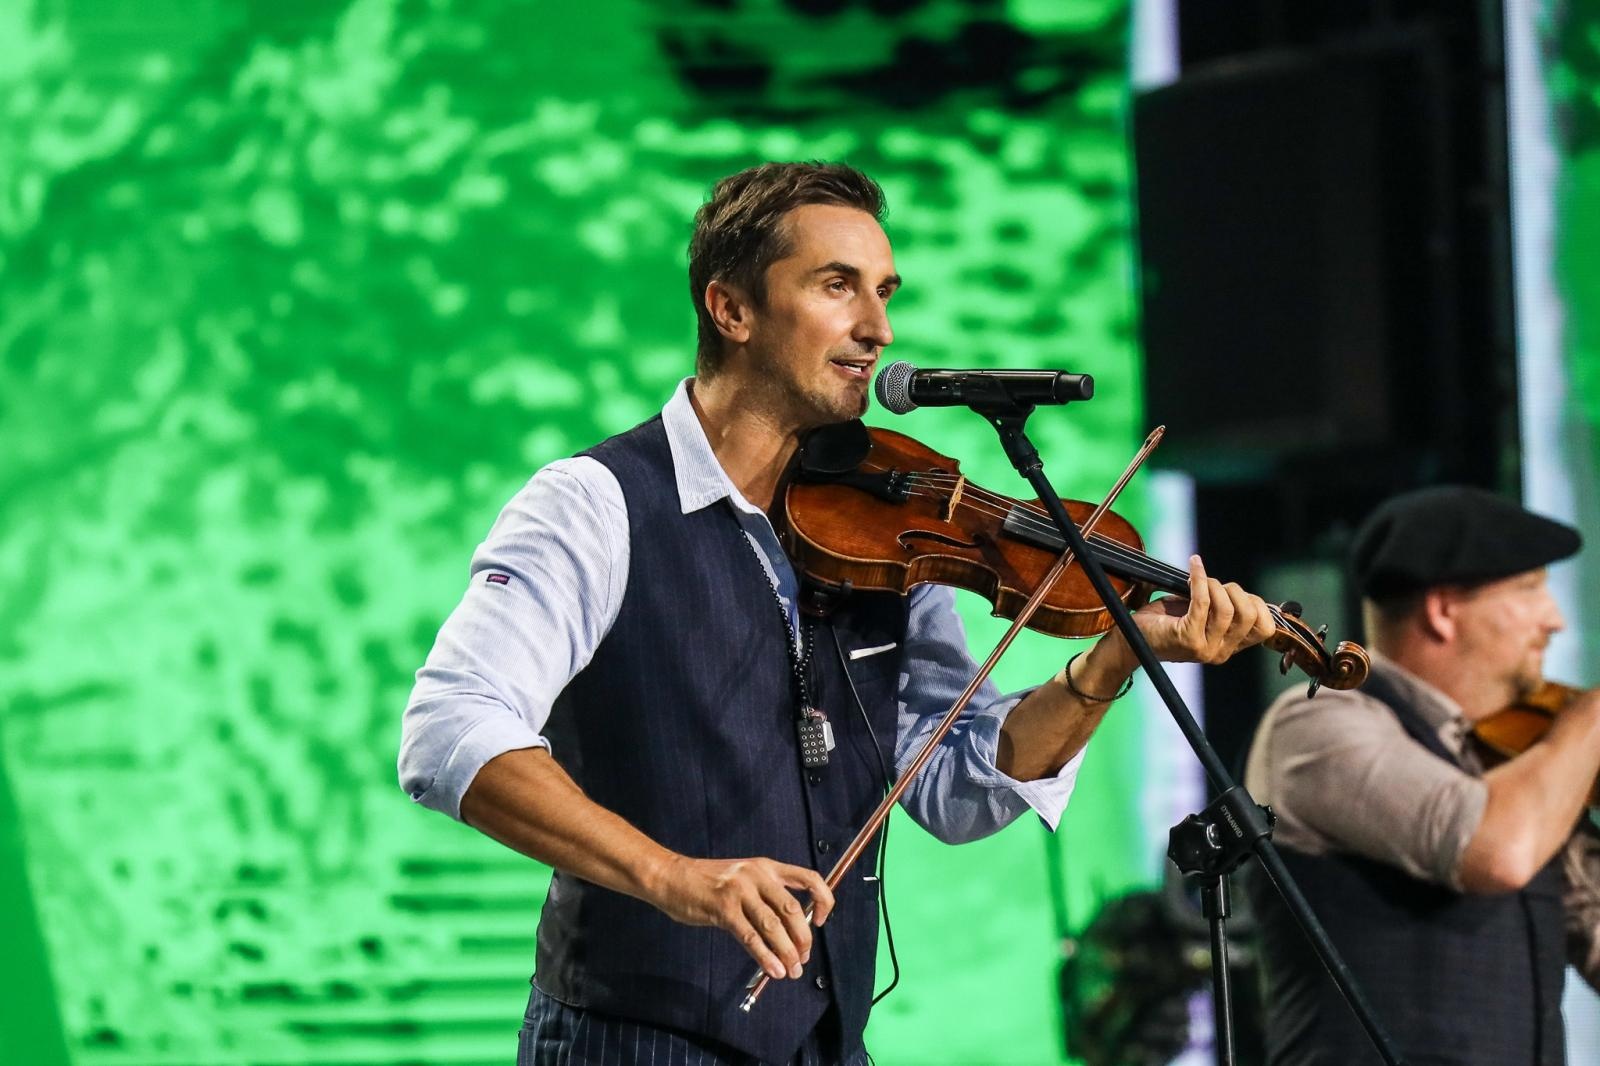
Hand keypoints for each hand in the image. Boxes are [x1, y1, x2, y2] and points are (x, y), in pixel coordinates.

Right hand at [648, 854, 834, 980]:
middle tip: (803, 958)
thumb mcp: (743, 878)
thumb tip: (791, 930)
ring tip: (791, 971)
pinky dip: (765, 957)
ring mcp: (739, 891)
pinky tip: (773, 969)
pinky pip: (750, 937)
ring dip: (786, 952)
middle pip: (792, 909)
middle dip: (803, 939)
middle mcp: (757, 875)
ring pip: (773, 926)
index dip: (823, 900)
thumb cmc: (708, 882)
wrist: (672, 876)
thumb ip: (766, 896)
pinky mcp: (722, 909)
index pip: (808, 878)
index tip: (821, 922)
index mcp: (766, 866)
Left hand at [1125, 555, 1275, 664]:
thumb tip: (1238, 590)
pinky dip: (1200, 578)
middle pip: (1249, 616)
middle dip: (1235, 591)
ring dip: (1215, 585)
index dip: (1255, 603)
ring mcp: (1205, 648)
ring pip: (1227, 610)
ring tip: (1198, 579)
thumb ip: (1222, 607)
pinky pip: (1202, 602)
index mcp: (1229, 647)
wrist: (1129, 640)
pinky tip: (1194, 565)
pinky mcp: (1187, 638)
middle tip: (1214, 584)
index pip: (1265, 628)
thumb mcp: (1201, 615)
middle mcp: (1220, 653)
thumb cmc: (1163, 622)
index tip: (1233, 591)